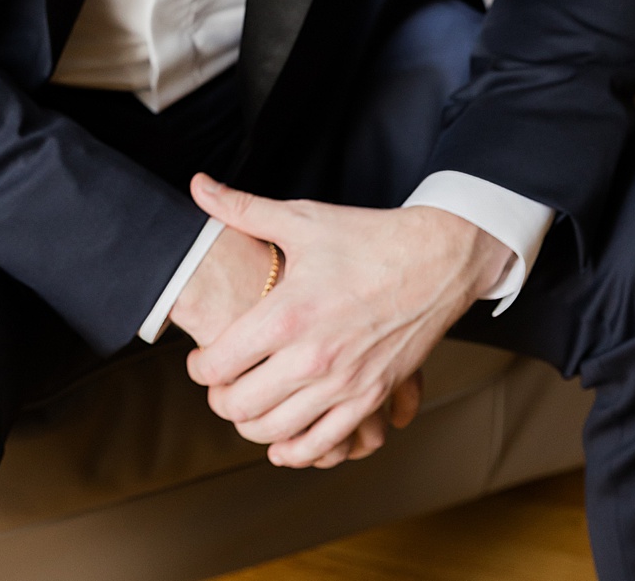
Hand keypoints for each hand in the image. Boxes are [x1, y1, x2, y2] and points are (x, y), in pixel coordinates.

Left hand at [182, 172, 510, 468]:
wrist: (437, 261)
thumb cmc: (366, 238)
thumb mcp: (300, 220)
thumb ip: (241, 208)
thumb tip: (197, 184)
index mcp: (287, 315)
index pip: (220, 363)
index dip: (199, 368)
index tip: (200, 360)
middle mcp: (313, 357)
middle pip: (241, 404)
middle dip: (220, 400)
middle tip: (219, 386)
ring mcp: (345, 383)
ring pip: (278, 431)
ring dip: (252, 427)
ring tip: (246, 408)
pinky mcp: (372, 397)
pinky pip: (326, 443)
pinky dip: (298, 450)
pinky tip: (284, 441)